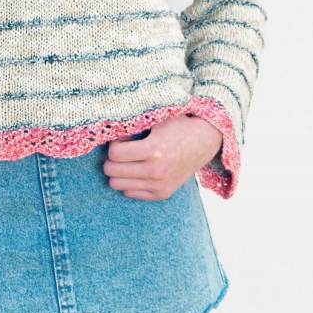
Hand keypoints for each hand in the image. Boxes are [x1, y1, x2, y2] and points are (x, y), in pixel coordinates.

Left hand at [102, 114, 223, 199]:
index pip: (114, 153)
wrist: (204, 142)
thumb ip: (133, 125)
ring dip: (117, 172)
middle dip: (111, 159)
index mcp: (154, 150)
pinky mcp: (162, 194)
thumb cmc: (177, 126)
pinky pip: (129, 193)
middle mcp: (156, 171)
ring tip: (128, 161)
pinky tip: (138, 170)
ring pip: (117, 185)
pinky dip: (129, 181)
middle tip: (121, 151)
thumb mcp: (156, 119)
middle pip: (112, 171)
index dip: (113, 144)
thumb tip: (108, 131)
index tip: (121, 139)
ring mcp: (159, 185)